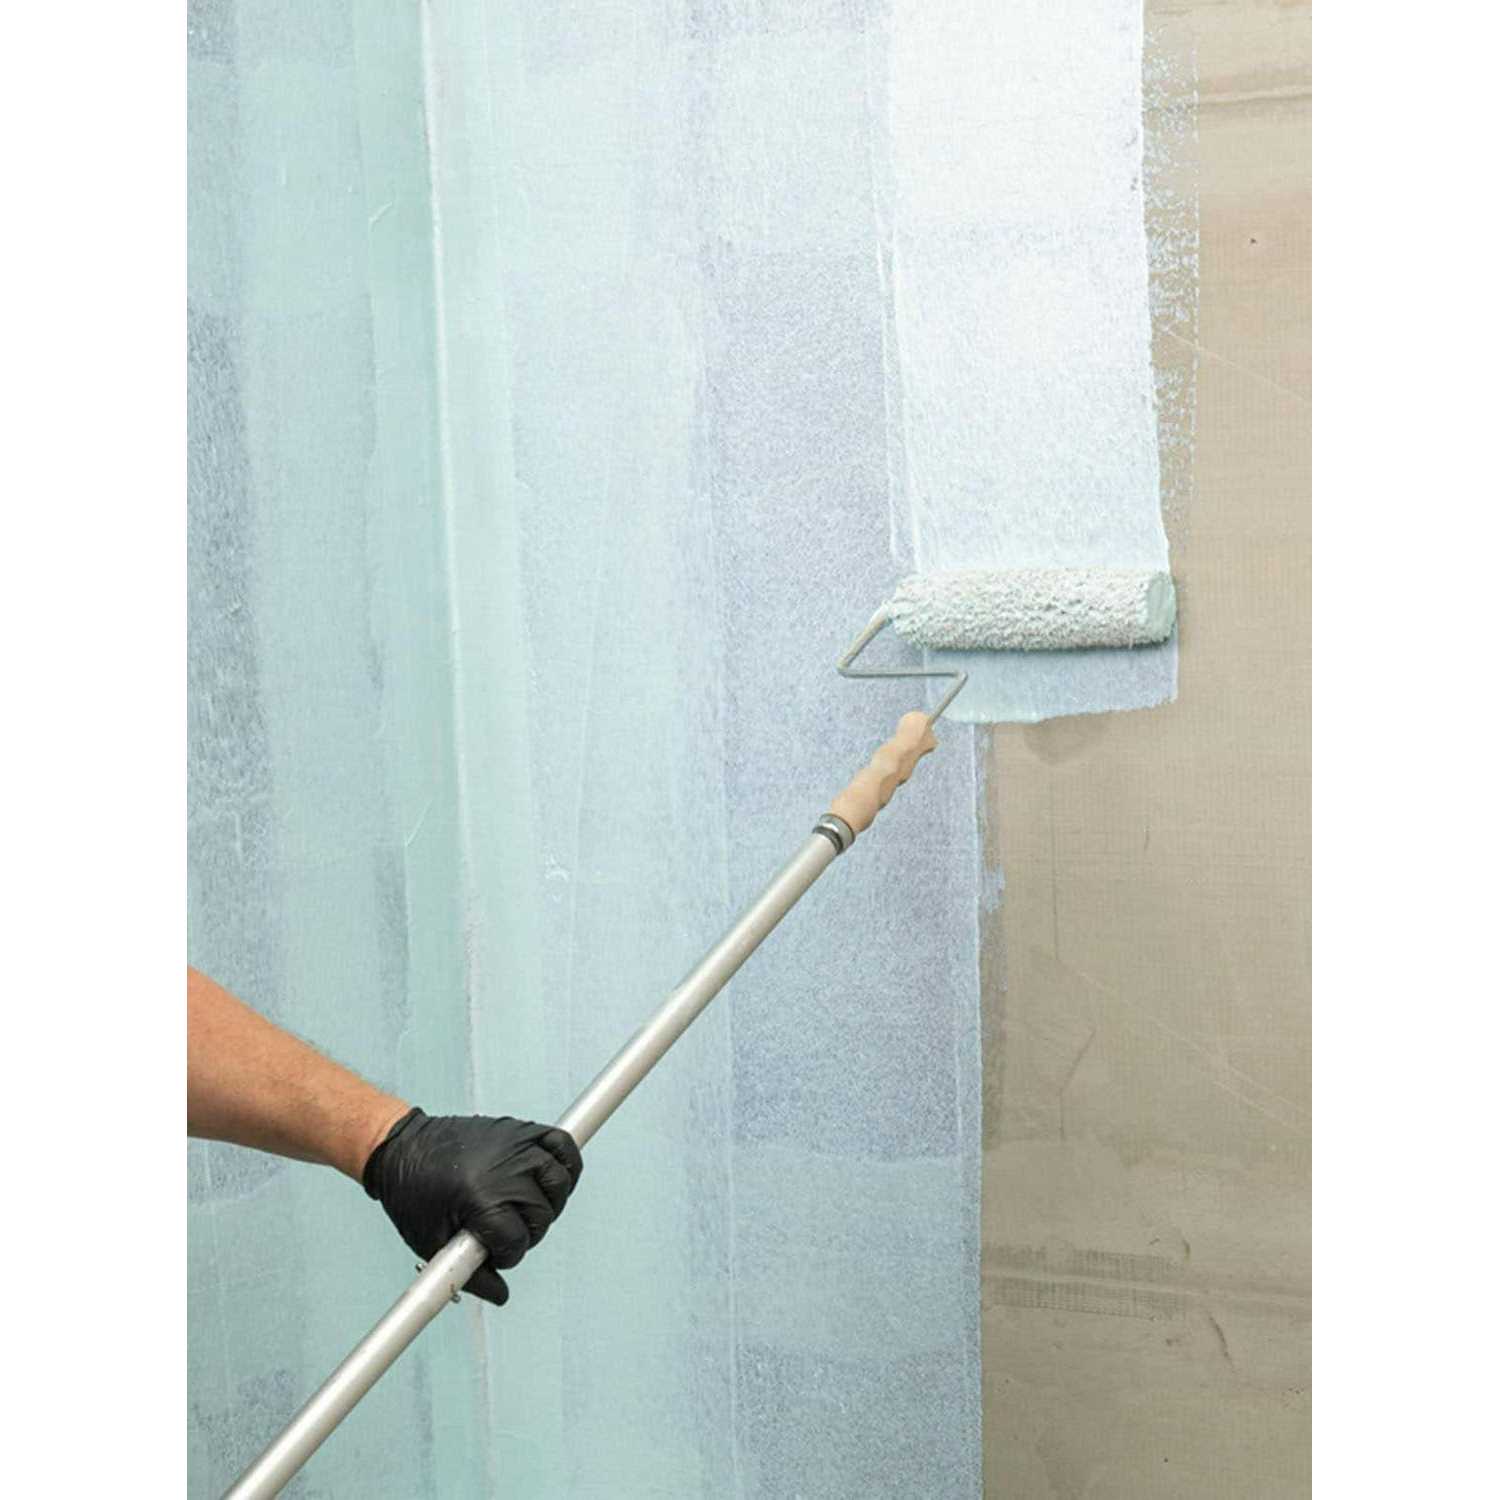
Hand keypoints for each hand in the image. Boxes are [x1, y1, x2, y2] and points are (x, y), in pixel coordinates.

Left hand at [362, 1109, 582, 1304]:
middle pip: (542, 1215)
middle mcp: (504, 1169)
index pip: (516, 1241)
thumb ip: (469, 1275)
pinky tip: (554, 1178)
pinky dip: (568, 1162)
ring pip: (559, 1183)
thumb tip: (501, 1295)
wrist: (403, 1146)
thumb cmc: (412, 1193)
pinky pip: (562, 1144)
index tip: (492, 1252)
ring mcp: (516, 1145)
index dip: (505, 1256)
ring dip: (550, 1203)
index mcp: (480, 1199)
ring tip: (529, 1209)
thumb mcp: (430, 1242)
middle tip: (506, 1232)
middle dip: (527, 1233)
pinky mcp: (520, 1129)